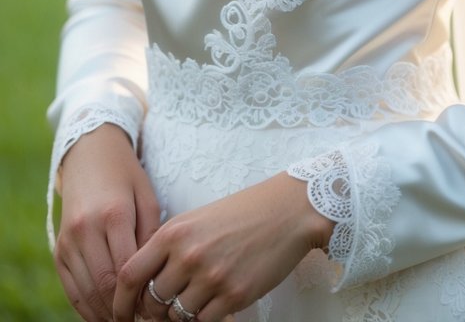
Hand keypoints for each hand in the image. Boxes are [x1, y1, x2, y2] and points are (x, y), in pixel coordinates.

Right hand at [54, 122, 160, 321]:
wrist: (90, 155)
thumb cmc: (127, 176)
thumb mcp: (147, 196)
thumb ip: (152, 234)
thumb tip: (155, 275)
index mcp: (113, 214)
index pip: (125, 270)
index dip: (140, 295)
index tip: (156, 307)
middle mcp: (86, 229)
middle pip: (104, 286)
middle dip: (124, 310)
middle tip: (144, 320)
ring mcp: (68, 240)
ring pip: (86, 292)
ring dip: (106, 313)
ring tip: (128, 320)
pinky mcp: (59, 249)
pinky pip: (71, 289)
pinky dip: (87, 308)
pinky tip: (105, 315)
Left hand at [114, 171, 334, 321]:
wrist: (287, 211)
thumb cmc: (241, 214)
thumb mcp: (197, 221)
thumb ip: (169, 249)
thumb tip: (145, 287)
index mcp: (174, 232)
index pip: (130, 276)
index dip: (120, 301)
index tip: (121, 313)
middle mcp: (188, 255)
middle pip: (152, 301)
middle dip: (153, 311)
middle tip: (164, 309)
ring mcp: (211, 276)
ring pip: (176, 315)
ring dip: (181, 315)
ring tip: (196, 300)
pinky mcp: (234, 294)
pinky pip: (204, 321)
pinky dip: (205, 318)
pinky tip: (215, 303)